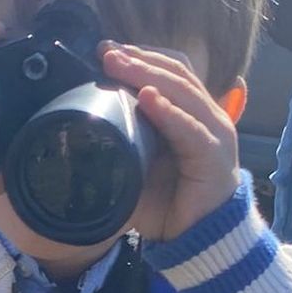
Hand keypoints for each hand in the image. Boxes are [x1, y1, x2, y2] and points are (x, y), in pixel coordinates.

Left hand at [100, 43, 241, 241]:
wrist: (199, 242)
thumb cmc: (170, 206)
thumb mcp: (137, 169)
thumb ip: (120, 146)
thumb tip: (77, 134)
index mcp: (190, 114)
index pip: (169, 71)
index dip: (140, 56)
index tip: (105, 49)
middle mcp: (207, 117)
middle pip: (175, 72)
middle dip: (138, 58)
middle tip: (105, 51)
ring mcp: (215, 134)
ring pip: (182, 91)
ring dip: (147, 74)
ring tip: (118, 63)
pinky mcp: (214, 156)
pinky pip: (190, 128)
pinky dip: (169, 112)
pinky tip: (148, 98)